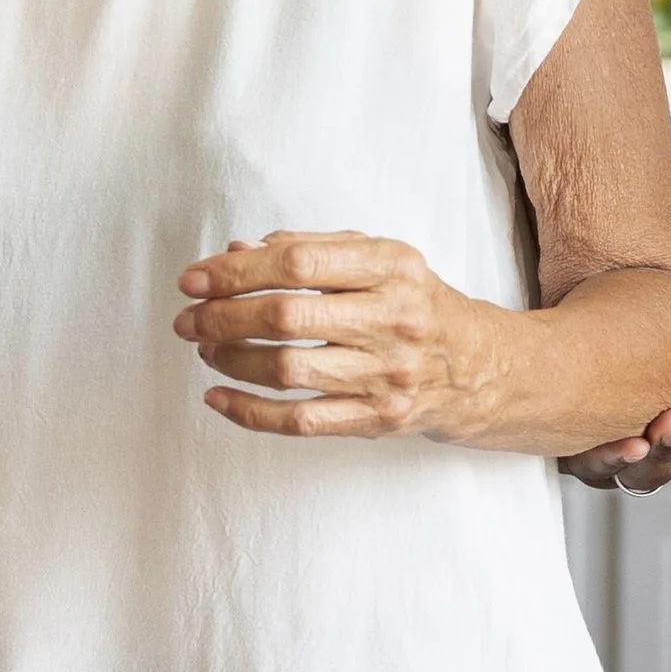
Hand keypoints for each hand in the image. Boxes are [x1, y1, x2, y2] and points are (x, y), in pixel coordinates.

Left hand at [174, 232, 501, 438]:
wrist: (482, 368)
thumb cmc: (416, 304)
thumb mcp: (379, 259)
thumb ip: (309, 250)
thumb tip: (235, 252)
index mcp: (392, 266)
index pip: (296, 263)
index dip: (233, 272)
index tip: (194, 279)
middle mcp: (394, 318)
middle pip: (285, 316)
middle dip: (221, 316)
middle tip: (188, 319)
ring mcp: (388, 373)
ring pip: (287, 370)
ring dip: (231, 359)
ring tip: (207, 349)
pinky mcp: (380, 419)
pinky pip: (301, 421)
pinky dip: (249, 412)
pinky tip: (218, 398)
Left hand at [562, 270, 670, 491]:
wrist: (532, 311)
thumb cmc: (597, 296)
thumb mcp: (652, 278)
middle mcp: (664, 420)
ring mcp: (626, 444)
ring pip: (661, 470)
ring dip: (669, 448)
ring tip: (665, 419)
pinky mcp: (582, 455)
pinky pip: (605, 474)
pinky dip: (616, 461)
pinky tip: (627, 442)